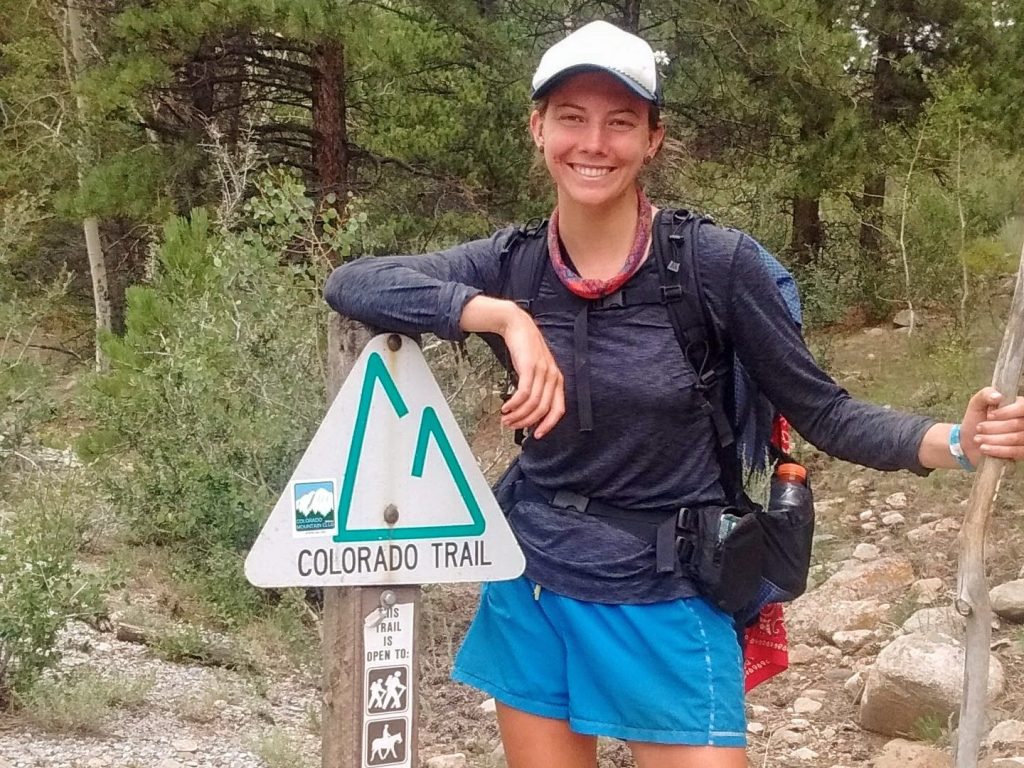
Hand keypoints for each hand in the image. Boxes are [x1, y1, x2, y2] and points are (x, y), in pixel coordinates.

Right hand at [499, 309, 564, 438]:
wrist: (517, 326)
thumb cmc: (526, 349)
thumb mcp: (536, 369)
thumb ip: (538, 387)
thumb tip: (530, 411)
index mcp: (557, 380)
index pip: (558, 409)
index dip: (548, 425)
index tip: (536, 435)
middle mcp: (552, 377)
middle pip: (543, 409)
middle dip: (526, 422)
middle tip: (512, 426)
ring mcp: (542, 371)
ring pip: (532, 403)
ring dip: (517, 415)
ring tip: (506, 418)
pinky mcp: (529, 367)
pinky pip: (523, 393)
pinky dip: (514, 404)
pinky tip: (505, 407)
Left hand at [961, 387, 1023, 464]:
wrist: (970, 441)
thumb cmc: (977, 419)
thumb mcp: (978, 403)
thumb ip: (986, 394)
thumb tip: (998, 396)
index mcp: (1020, 406)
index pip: (1023, 407)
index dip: (1007, 412)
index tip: (989, 416)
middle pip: (1018, 424)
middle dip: (995, 427)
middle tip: (979, 428)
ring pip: (1018, 438)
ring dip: (994, 439)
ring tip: (978, 438)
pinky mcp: (1023, 452)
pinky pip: (1017, 452)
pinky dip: (999, 450)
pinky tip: (984, 448)